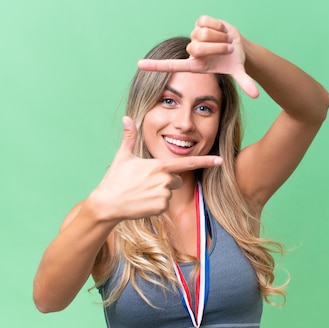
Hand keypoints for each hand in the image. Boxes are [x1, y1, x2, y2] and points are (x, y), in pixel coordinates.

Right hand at [88, 116, 222, 220]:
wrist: (108, 203)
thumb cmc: (115, 179)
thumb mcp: (123, 156)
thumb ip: (129, 137)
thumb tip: (126, 118)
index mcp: (159, 165)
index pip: (187, 162)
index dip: (205, 161)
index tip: (220, 161)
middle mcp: (165, 179)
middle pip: (175, 180)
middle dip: (165, 181)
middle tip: (145, 183)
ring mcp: (164, 194)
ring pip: (169, 193)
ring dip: (159, 193)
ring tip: (141, 193)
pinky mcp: (161, 207)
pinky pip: (164, 205)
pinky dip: (155, 205)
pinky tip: (142, 203)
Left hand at [137, 15, 258, 97]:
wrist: (239, 46)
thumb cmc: (234, 61)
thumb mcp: (238, 71)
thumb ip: (246, 82)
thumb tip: (257, 95)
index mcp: (195, 65)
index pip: (171, 66)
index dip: (155, 66)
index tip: (139, 65)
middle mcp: (192, 51)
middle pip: (196, 46)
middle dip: (215, 48)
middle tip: (226, 50)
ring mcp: (194, 36)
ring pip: (202, 33)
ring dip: (219, 37)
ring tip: (224, 42)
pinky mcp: (199, 22)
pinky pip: (206, 21)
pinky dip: (218, 25)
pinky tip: (221, 30)